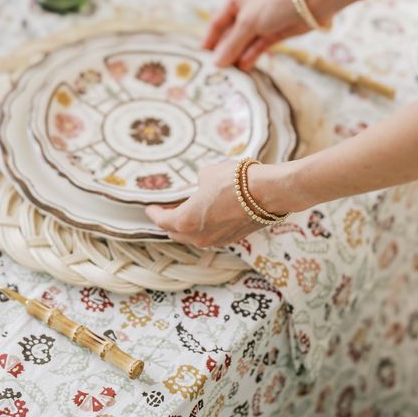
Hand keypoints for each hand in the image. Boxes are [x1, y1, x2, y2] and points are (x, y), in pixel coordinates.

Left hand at [145, 159, 302, 247]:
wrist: (267, 192)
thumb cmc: (233, 181)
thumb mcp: (207, 175)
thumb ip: (198, 185)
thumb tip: (201, 187)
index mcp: (185, 221)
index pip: (162, 221)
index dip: (155, 213)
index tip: (150, 207)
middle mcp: (198, 237)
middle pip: (176, 233)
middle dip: (170, 221)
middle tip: (168, 208)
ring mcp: (217, 241)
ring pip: (194, 237)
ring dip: (188, 225)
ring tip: (188, 210)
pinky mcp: (233, 239)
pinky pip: (211, 235)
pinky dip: (205, 227)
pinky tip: (208, 214)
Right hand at [203, 0, 307, 69]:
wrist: (311, 4)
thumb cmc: (275, 5)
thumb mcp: (248, 23)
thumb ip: (231, 44)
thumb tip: (216, 63)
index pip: (216, 22)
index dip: (209, 40)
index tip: (201, 58)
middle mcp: (245, 10)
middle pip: (229, 35)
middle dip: (223, 51)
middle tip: (214, 70)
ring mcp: (259, 23)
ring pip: (243, 43)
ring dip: (236, 56)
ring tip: (228, 74)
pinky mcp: (272, 33)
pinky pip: (256, 47)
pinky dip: (250, 57)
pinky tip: (243, 69)